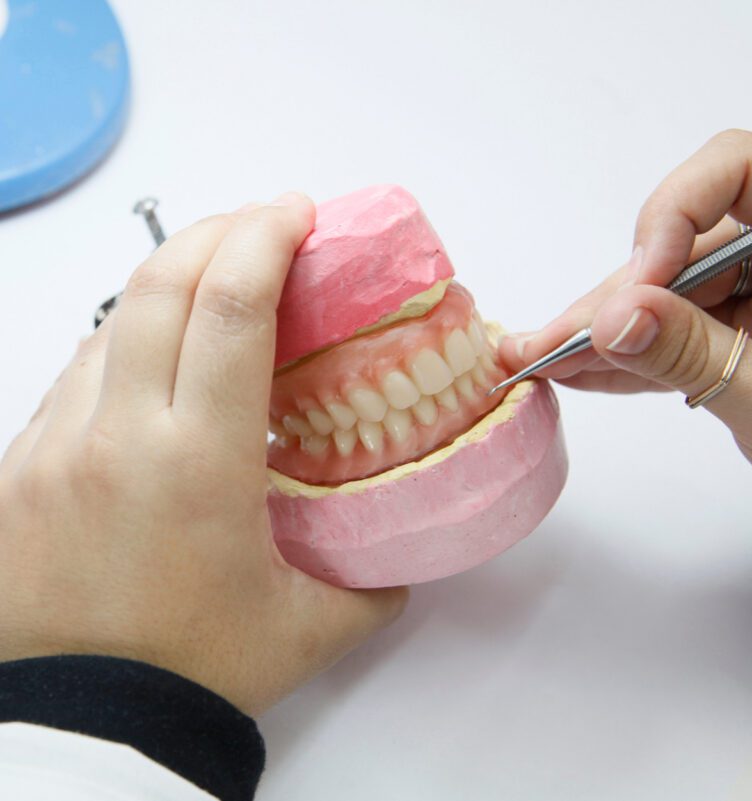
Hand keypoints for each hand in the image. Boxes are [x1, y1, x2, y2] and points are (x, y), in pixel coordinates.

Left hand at [0, 193, 407, 715]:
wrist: (85, 729)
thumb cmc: (196, 673)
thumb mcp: (310, 624)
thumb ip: (374, 578)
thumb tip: (406, 549)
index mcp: (198, 462)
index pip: (230, 306)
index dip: (265, 238)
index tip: (296, 214)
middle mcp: (116, 436)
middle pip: (160, 283)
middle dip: (218, 232)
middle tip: (263, 226)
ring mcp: (54, 446)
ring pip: (111, 323)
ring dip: (168, 288)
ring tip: (214, 292)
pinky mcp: (19, 466)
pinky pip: (75, 376)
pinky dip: (123, 347)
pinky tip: (154, 368)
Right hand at [500, 129, 751, 477]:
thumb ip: (697, 355)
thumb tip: (615, 318)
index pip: (739, 172)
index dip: (674, 213)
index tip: (638, 282)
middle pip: (678, 251)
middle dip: (611, 300)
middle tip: (547, 342)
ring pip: (663, 297)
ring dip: (602, 334)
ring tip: (543, 362)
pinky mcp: (735, 336)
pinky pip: (670, 335)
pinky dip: (626, 359)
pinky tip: (580, 373)